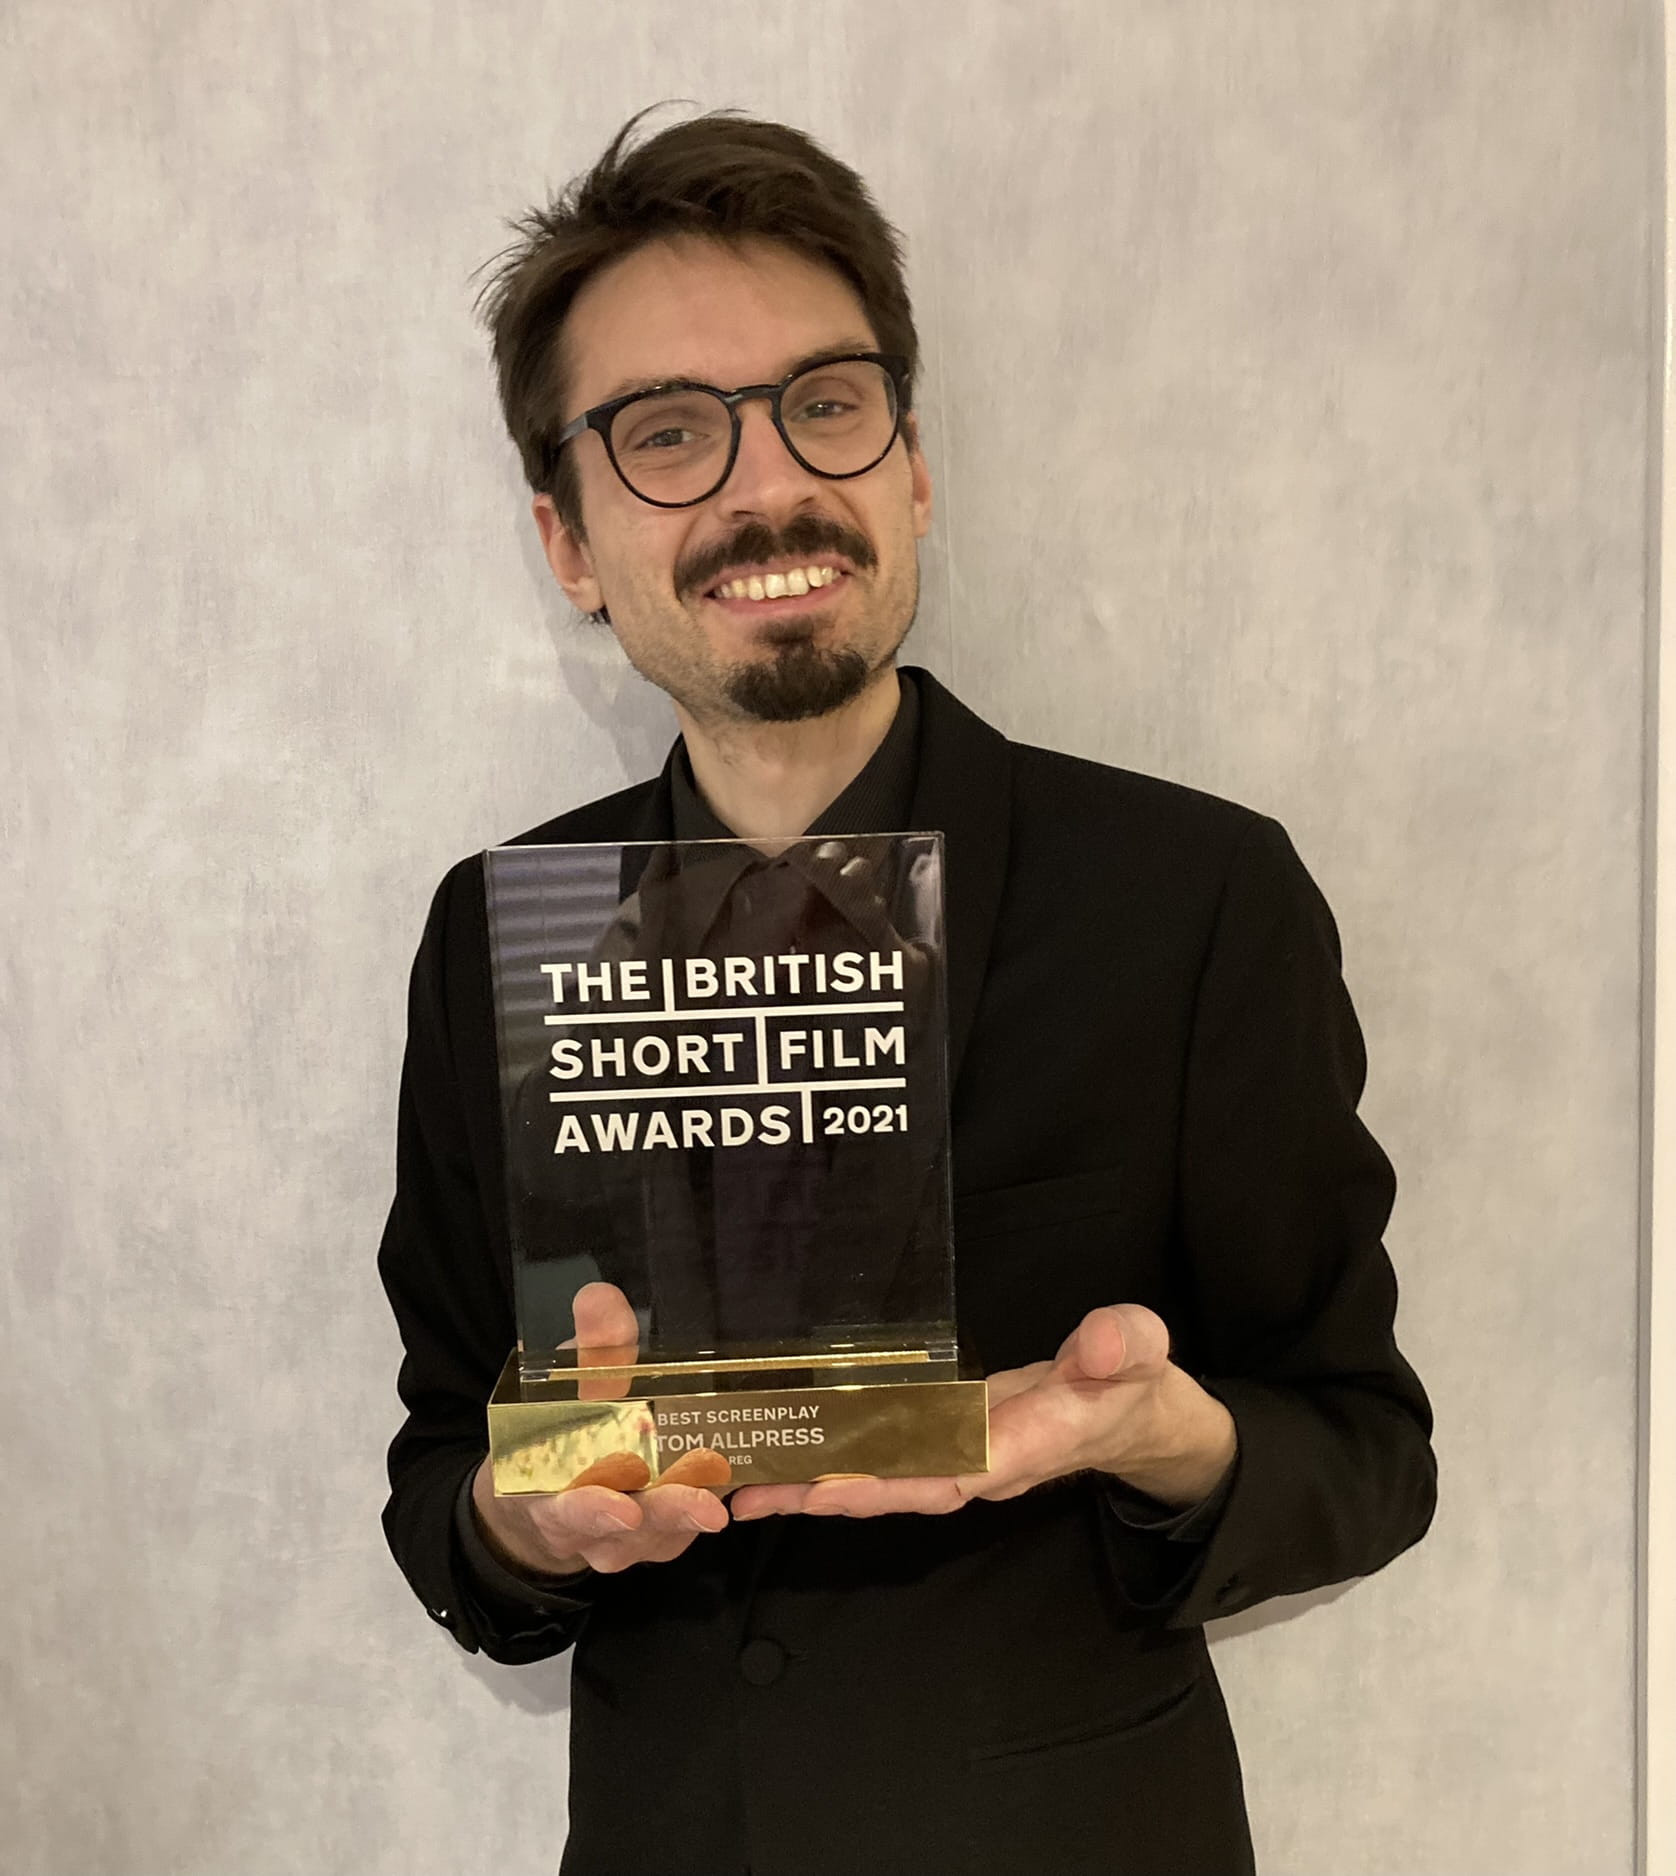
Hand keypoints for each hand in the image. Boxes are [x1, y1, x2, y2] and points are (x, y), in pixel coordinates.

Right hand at [471, 1281, 733, 1577]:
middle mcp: (596, 1530)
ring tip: (723, 1495)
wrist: (553, 1494)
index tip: (623, 1506)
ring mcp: (635, 1539)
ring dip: (697, 1511)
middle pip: (636, 1528)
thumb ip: (590, 1349)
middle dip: (671, 1513)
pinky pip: (690, 1526)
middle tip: (707, 1508)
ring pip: (669, 1530)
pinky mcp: (668, 1536)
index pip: (571, 1511)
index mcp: (554, 1498)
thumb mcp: (571, 1386)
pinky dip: (712, 1502)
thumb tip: (599, 1296)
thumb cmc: (563, 1430)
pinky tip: (737, 1483)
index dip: (594, 1510)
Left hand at [729, 1303, 1237, 1521]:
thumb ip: (1122, 1347)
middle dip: (828, 1496)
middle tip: (753, 1497)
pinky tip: (786, 1459)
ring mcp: (962, 1455)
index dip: (896, 1481)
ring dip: (816, 1487)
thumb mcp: (1140, 1355)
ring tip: (744, 1489)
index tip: (836, 1488)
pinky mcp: (948, 1440)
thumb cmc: (1134, 1384)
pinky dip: (837, 1462)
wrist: (1135, 1414)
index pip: (960, 1470)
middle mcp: (984, 1462)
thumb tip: (1098, 1344)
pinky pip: (886, 1458)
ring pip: (882, 1480)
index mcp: (1028, 1445)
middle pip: (898, 1488)